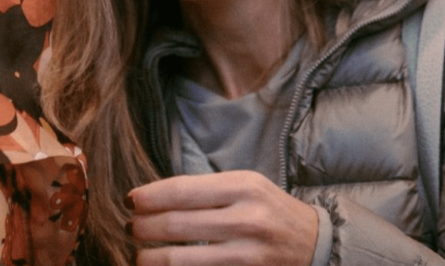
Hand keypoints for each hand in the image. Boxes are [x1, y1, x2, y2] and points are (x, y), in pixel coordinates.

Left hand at [127, 170, 319, 265]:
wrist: (314, 244)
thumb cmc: (270, 211)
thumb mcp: (247, 187)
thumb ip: (208, 191)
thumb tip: (154, 197)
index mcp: (244, 186)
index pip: (183, 190)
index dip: (150, 197)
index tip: (130, 201)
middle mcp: (247, 218)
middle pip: (178, 224)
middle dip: (144, 228)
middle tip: (130, 228)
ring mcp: (247, 254)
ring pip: (182, 259)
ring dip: (151, 258)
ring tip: (139, 254)